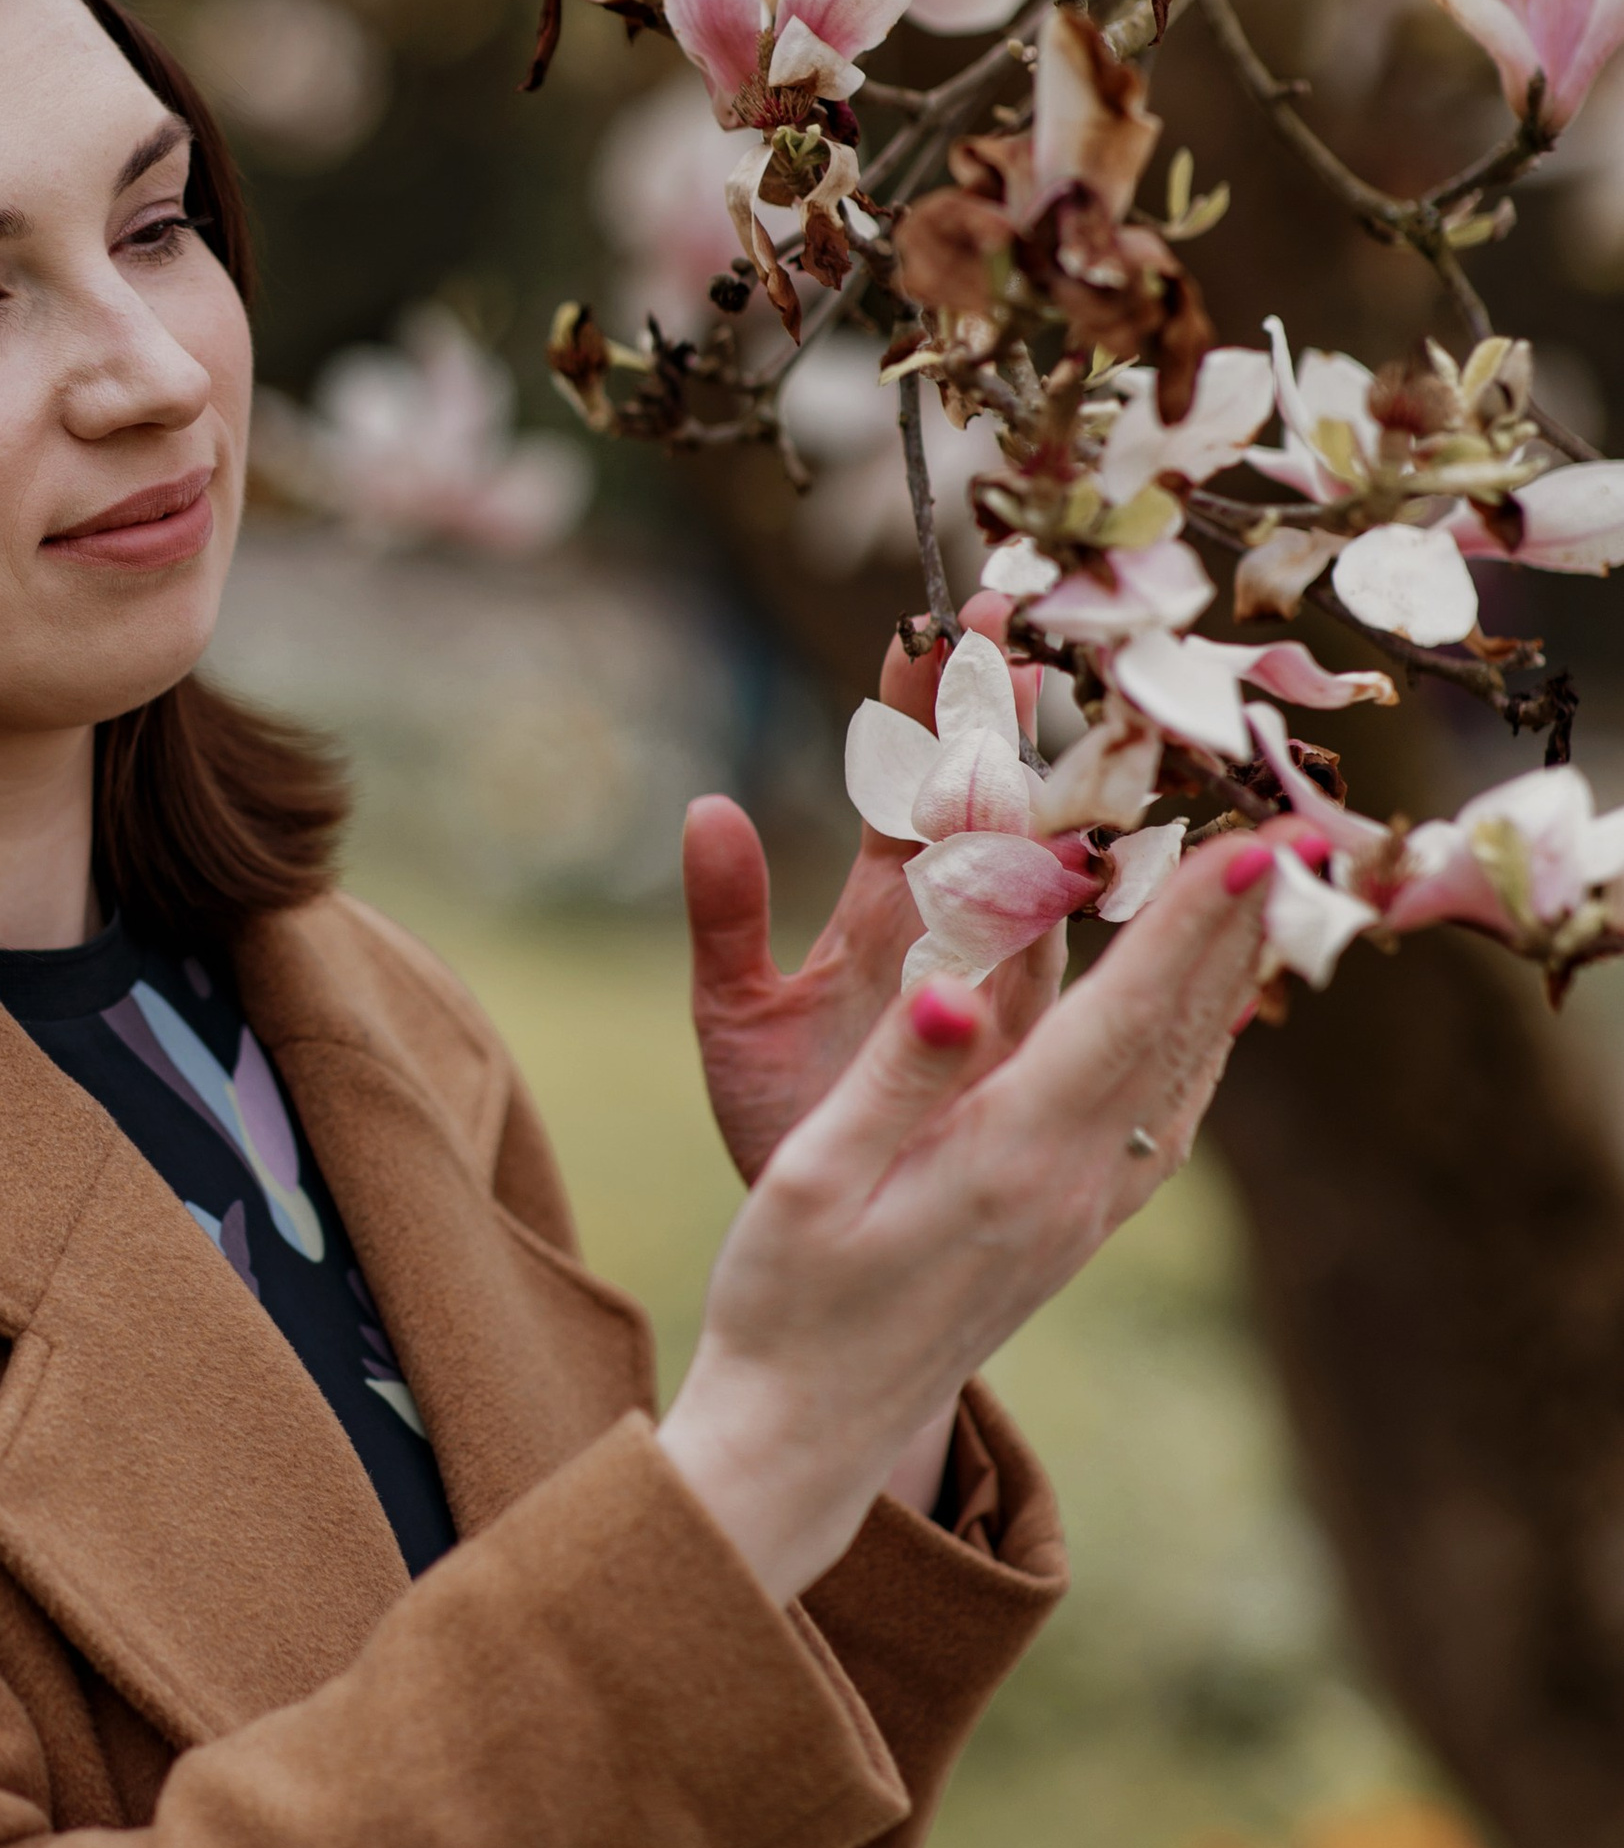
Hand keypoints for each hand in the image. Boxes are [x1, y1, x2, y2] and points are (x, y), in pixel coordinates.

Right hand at [660, 835, 1273, 1603]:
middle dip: (1232, 928)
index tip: (1254, 843)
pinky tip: (1199, 1024)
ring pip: (1178, 1080)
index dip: (1189, 925)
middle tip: (1293, 830)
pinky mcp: (1064, 1237)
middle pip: (1174, 1037)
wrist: (805, 1440)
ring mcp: (1077, 1218)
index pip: (1123, 1018)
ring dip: (1221, 983)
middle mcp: (1067, 1189)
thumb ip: (893, 1082)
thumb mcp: (811, 1182)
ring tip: (1260, 900)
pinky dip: (1193, 1053)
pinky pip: (1158, 1127)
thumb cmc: (785, 1303)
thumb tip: (957, 990)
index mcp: (1007, 1161)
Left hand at [685, 611, 1056, 1188]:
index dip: (931, 694)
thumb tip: (705, 808)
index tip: (943, 604)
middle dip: (1003, 706)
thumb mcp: (734, 1016)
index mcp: (889, 904)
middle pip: (991, 799)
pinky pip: (1072, 979)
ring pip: (1040, 871)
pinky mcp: (1019, 1054)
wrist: (812, 1242)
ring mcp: (1001, 989)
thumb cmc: (781, 1120)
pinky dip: (1108, 922)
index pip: (915, 775)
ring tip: (1076, 705)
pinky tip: (1141, 873)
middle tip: (1014, 611)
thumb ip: (725, 917)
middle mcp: (960, 932)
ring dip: (1055, 787)